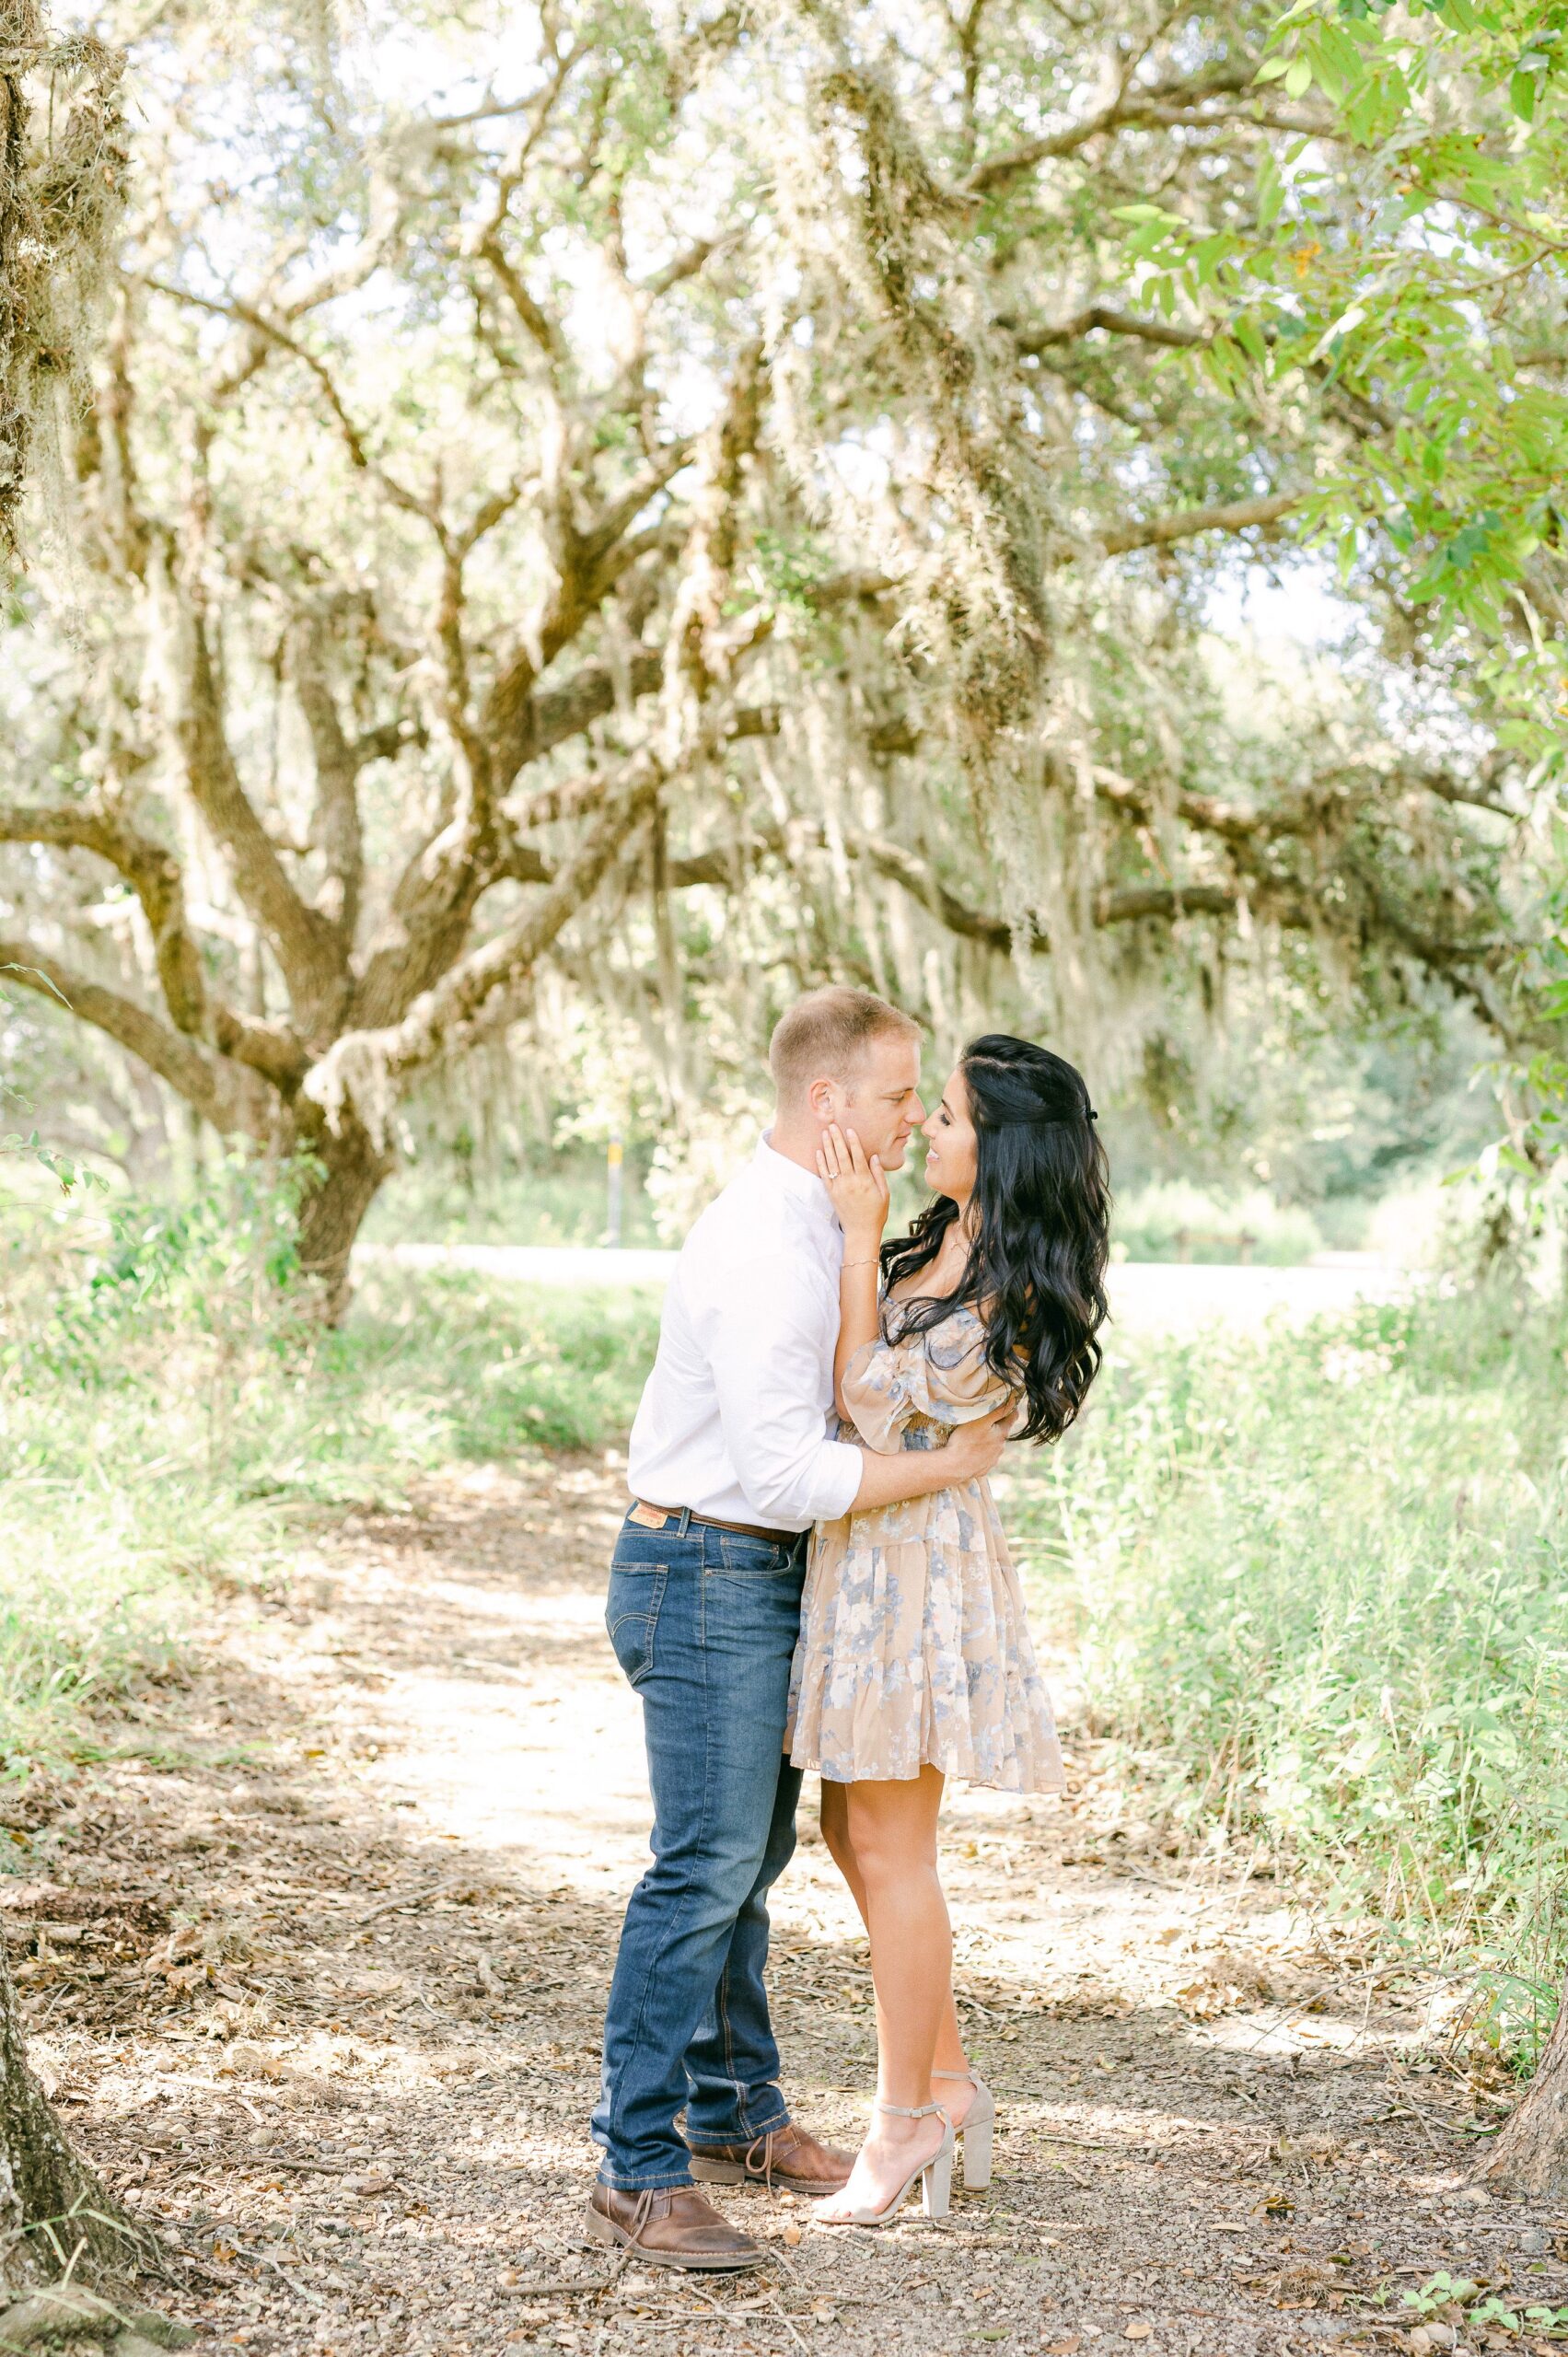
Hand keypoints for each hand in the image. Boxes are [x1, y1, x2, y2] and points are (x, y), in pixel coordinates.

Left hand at [816, 1123, 888, 1253]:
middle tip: (832, 1125)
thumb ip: (878, 1174)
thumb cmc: (877, 1212)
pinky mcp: (831, 1193)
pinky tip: (819, 1152)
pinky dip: (821, 1163)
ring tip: (824, 1133)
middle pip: (842, 1156)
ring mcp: (839, 1188)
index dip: (853, 1142)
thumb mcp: (884, 1193)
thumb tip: (873, 1156)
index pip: (858, 1156)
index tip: (849, 1129)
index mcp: (865, 1181)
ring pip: (831, 1163)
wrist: (861, 1231)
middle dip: (837, 1139)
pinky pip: (824, 1175)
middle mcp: (850, 1182)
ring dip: (827, 1147)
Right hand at [944, 1401, 1012, 1481]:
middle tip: (983, 1421)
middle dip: (996, 1426)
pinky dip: (981, 1453)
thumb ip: (998, 1410)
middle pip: (1002, 1432)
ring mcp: (993, 1460)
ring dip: (988, 1441)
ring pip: (994, 1446)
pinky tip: (971, 1451)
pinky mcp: (984, 1469)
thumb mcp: (981, 1420)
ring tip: (974, 1438)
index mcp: (1002, 1434)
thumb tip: (1013, 1400)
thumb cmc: (966, 1440)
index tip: (1007, 1403)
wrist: (954, 1466)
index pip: (1013, 1417)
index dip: (1010, 1409)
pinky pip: (985, 1458)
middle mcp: (1001, 1448)